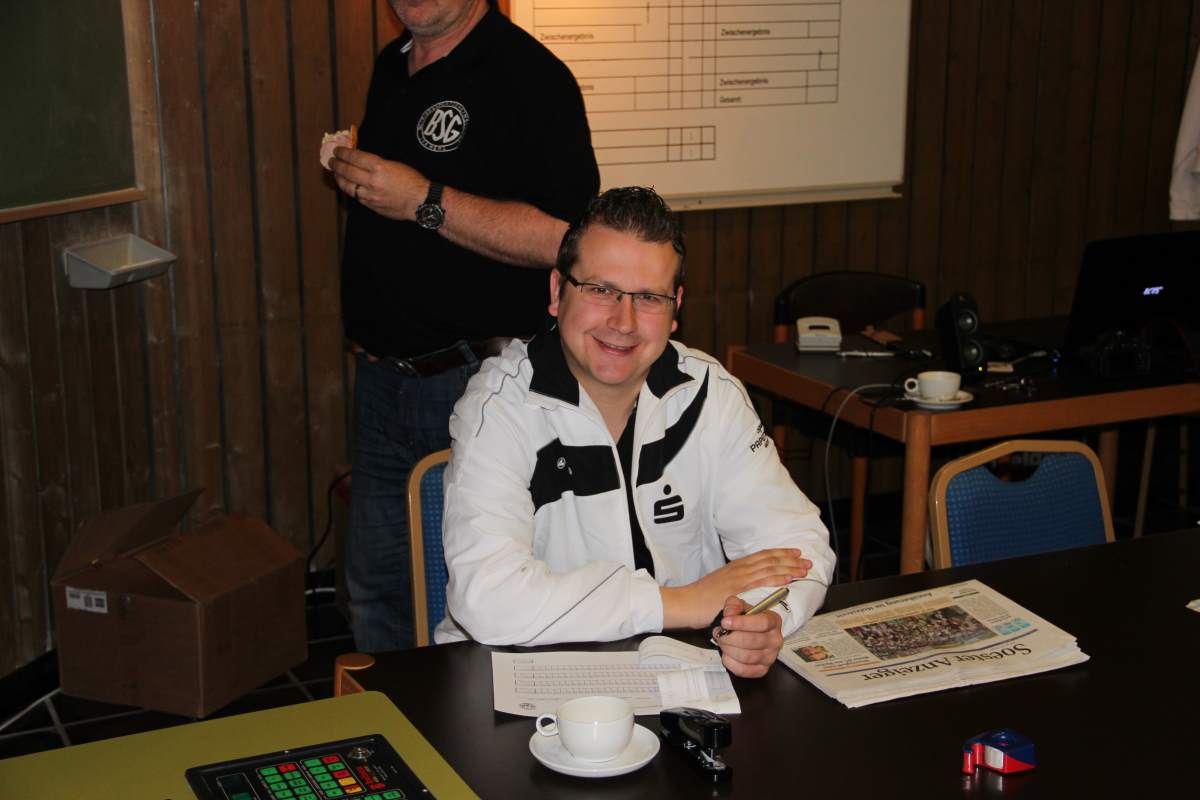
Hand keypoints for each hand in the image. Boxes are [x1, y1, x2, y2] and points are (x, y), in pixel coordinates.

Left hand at [329, 146, 427, 221]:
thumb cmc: (412, 181)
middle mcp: (372, 181)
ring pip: (348, 186)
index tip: (337, 150)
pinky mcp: (372, 206)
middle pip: (347, 171)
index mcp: (379, 167)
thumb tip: (360, 160)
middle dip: (337, 165)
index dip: (343, 153)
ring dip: (339, 179)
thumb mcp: (395, 164)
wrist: (421, 202)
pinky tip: (349, 186)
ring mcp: (371, 195)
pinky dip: (351, 190)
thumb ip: (376, 163)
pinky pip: (357, 197)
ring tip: (336, 174)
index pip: (354, 157)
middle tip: (331, 161)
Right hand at [660, 548, 809, 628]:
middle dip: (790, 559)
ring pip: (769, 568)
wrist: (685, 603)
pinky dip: (777, 578)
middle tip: (807, 561)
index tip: (796, 552)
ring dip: (789, 567)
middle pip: (769, 560)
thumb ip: (735, 584)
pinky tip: (788, 578)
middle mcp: (739, 569)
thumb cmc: (700, 599)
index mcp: (736, 567)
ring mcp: (738, 578)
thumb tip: (749, 586)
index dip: (781, 553)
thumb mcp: (720, 586)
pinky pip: (761, 581)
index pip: (763, 555)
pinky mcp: (737, 590)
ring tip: (804, 569)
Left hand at [712, 596, 783, 677]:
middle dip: (730, 637)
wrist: (748, 632)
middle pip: (752, 641)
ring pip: (746, 656)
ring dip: (728, 649)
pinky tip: (726, 653)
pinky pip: (743, 670)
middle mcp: (775, 640)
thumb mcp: (739, 605)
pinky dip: (730, 662)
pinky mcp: (762, 670)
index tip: (725, 622)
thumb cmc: (745, 619)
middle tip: (719, 633)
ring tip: (722, 641)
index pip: (762, 623)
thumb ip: (733, 605)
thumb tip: (730, 613)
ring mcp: (770, 657)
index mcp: (773, 621)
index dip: (741, 623)